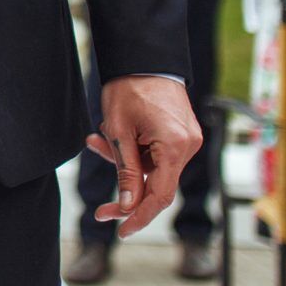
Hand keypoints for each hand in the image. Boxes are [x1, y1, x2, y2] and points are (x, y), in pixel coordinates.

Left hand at [89, 74, 203, 238]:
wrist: (142, 54)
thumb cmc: (128, 86)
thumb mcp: (118, 131)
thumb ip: (126, 172)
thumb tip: (128, 206)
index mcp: (175, 146)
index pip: (161, 195)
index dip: (140, 216)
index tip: (122, 231)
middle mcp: (188, 145)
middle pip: (158, 186)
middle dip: (127, 195)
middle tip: (101, 210)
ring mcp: (187, 139)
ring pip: (154, 169)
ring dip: (125, 164)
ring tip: (97, 141)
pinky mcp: (181, 133)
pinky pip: (157, 154)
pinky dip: (134, 152)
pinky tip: (109, 136)